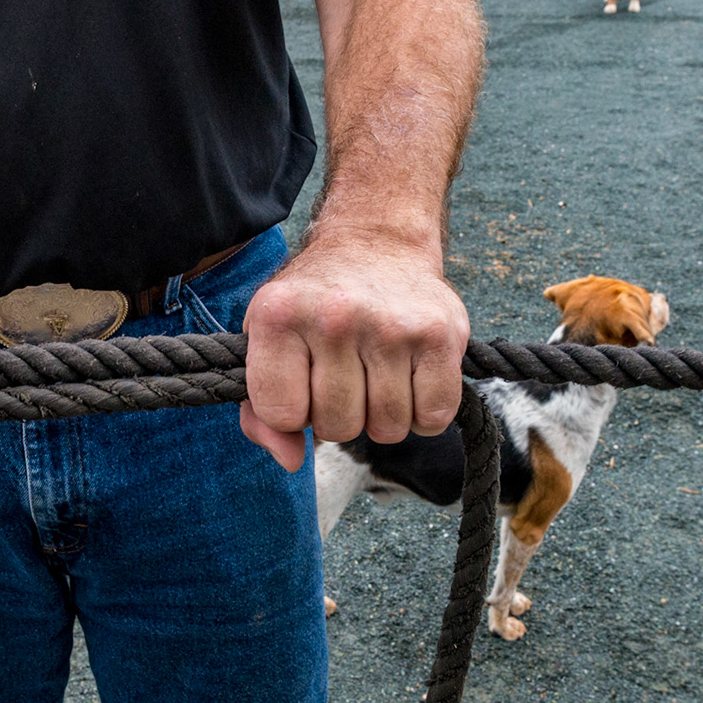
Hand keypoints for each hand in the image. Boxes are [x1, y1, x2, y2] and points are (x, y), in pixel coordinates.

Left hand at [240, 233, 469, 471]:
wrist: (377, 242)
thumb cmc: (315, 303)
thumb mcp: (267, 341)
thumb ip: (261, 411)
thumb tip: (291, 460)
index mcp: (278, 316)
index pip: (281, 414)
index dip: (293, 412)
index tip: (302, 383)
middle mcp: (335, 317)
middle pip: (338, 427)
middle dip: (341, 415)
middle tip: (345, 376)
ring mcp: (392, 326)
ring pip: (387, 429)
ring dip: (382, 416)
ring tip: (376, 374)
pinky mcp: (441, 334)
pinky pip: (433, 417)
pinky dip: (423, 413)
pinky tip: (410, 380)